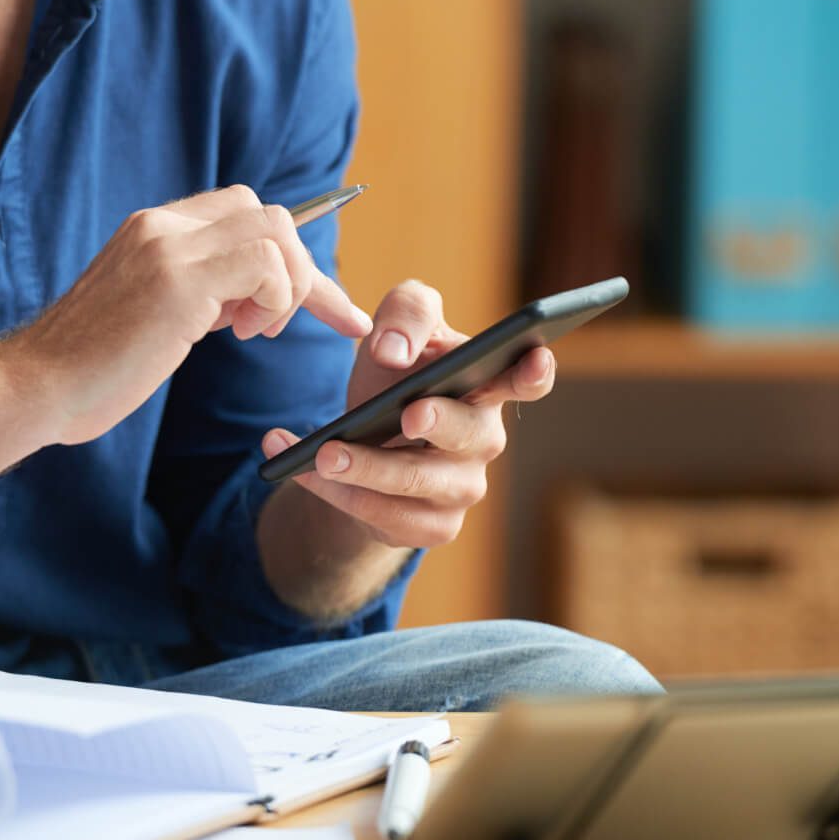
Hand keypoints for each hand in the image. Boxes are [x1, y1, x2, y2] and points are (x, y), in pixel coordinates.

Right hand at [2, 185, 372, 445]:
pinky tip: (242, 334)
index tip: (326, 307)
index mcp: (155, 231)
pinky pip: (264, 264)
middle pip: (268, 214)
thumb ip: (195, 293)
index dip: (291, 259)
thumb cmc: (90, 370)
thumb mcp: (151, 315)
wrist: (33, 388)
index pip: (245, 214)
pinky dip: (275, 300)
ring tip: (252, 332)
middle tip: (278, 328)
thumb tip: (243, 299)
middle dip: (302, 272)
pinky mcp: (176, 281)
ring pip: (275, 230)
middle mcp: (161, 226)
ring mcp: (168, 248)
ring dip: (286, 287)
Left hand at [261, 280, 555, 546]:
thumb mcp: (396, 329)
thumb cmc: (395, 374)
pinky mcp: (432, 526)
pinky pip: (386, 517)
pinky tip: (302, 471)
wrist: (362, 438)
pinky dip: (337, 494)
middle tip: (407, 416)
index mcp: (487, 383)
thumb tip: (396, 351)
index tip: (533, 358)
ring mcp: (463, 487)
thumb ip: (406, 312)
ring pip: (417, 482)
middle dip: (438, 423)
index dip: (536, 371)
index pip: (528, 378)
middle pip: (467, 433)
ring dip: (366, 468)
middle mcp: (484, 438)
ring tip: (322, 453)